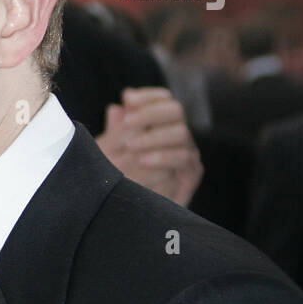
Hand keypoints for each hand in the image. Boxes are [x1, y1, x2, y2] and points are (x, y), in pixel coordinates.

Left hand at [95, 87, 202, 206]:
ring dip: (154, 136)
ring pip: (181, 132)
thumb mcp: (111, 150)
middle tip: (128, 122)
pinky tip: (144, 160)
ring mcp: (186, 151)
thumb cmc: (118, 174)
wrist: (129, 207)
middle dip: (150, 113)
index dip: (148, 95)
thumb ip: (116, 129)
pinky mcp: (191, 172)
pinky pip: (184, 158)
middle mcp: (176, 133)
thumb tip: (116, 108)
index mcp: (160, 123)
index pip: (163, 99)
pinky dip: (163, 156)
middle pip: (175, 110)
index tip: (128, 98)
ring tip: (130, 146)